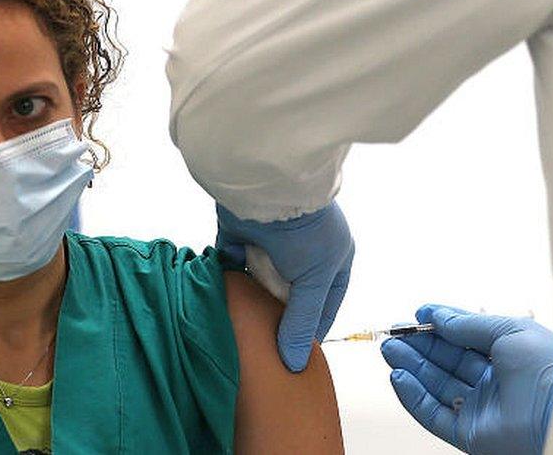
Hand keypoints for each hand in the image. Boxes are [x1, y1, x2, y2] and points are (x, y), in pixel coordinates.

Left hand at [216, 201, 353, 371]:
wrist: (269, 190)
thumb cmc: (307, 231)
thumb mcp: (314, 282)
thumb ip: (301, 322)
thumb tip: (294, 363)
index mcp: (331, 261)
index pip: (323, 305)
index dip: (309, 331)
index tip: (295, 357)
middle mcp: (301, 253)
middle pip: (287, 295)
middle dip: (276, 316)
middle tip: (263, 347)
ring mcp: (270, 244)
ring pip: (258, 281)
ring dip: (250, 298)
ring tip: (240, 329)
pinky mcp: (239, 235)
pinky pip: (231, 264)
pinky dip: (227, 278)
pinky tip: (221, 300)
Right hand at [381, 305, 552, 454]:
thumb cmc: (551, 368)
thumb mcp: (508, 330)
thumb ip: (468, 324)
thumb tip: (437, 316)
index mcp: (510, 356)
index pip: (466, 340)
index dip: (442, 326)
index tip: (419, 314)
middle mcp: (495, 383)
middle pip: (447, 362)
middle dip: (419, 345)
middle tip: (395, 332)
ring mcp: (481, 409)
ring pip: (436, 386)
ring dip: (411, 367)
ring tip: (389, 349)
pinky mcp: (469, 434)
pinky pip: (433, 415)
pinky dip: (413, 397)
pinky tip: (399, 377)